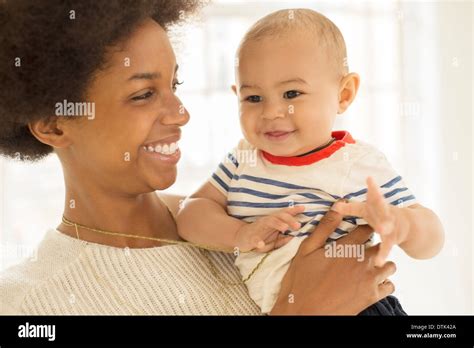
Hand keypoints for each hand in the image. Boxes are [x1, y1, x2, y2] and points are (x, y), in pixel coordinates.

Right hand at [234, 205, 304, 251]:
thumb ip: (282, 239)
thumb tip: (293, 238)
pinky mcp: (251, 237)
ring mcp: (259, 228)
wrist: (240, 238)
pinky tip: (261, 244)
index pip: (284, 214)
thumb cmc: (259, 237)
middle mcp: (267, 222)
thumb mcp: (273, 240)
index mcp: (273, 222)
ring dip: (277, 224)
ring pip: (268, 222)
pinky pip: (254, 239)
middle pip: (279, 216)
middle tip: (298, 225)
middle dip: (289, 219)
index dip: (293, 210)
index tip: (303, 208)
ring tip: (284, 228)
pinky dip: (258, 241)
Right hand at [270, 209, 396, 314]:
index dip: (365, 227)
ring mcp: (369, 279)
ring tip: (366, 267)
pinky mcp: (371, 297)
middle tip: (361, 250)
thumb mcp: (307, 249)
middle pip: (381, 245)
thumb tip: (338, 205)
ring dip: (380, 263)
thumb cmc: (302, 280)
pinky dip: (383, 283)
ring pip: (389, 265)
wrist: (304, 312)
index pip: (367, 228)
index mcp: (346, 247)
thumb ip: (325, 227)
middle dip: (373, 245)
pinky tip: (370, 283)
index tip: (361, 230)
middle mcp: (362, 261)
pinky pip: (389, 285)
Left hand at [331, 176, 408, 266]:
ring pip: (386, 225)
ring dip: (383, 226)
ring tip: (380, 228)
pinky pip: (386, 247)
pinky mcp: (392, 239)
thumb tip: (334, 205)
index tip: (370, 177)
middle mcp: (384, 213)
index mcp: (376, 206)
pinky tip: (379, 263)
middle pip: (381, 205)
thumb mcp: (368, 210)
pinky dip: (382, 255)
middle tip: (375, 190)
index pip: (373, 194)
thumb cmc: (380, 215)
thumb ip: (351, 208)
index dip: (372, 187)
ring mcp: (390, 225)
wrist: (410, 226)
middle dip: (378, 198)